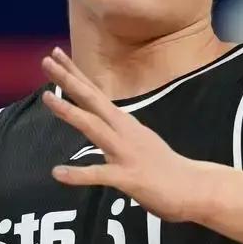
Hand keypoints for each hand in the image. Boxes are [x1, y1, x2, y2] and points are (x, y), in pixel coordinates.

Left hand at [40, 47, 206, 222]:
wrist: (195, 188)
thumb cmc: (165, 168)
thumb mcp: (139, 142)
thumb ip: (119, 132)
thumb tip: (104, 125)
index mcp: (125, 124)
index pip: (96, 94)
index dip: (75, 74)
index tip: (56, 55)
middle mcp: (125, 131)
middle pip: (93, 100)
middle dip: (69, 80)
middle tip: (46, 60)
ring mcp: (127, 153)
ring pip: (94, 128)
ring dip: (70, 112)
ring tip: (47, 98)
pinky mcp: (129, 177)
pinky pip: (100, 174)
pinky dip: (78, 174)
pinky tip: (58, 173)